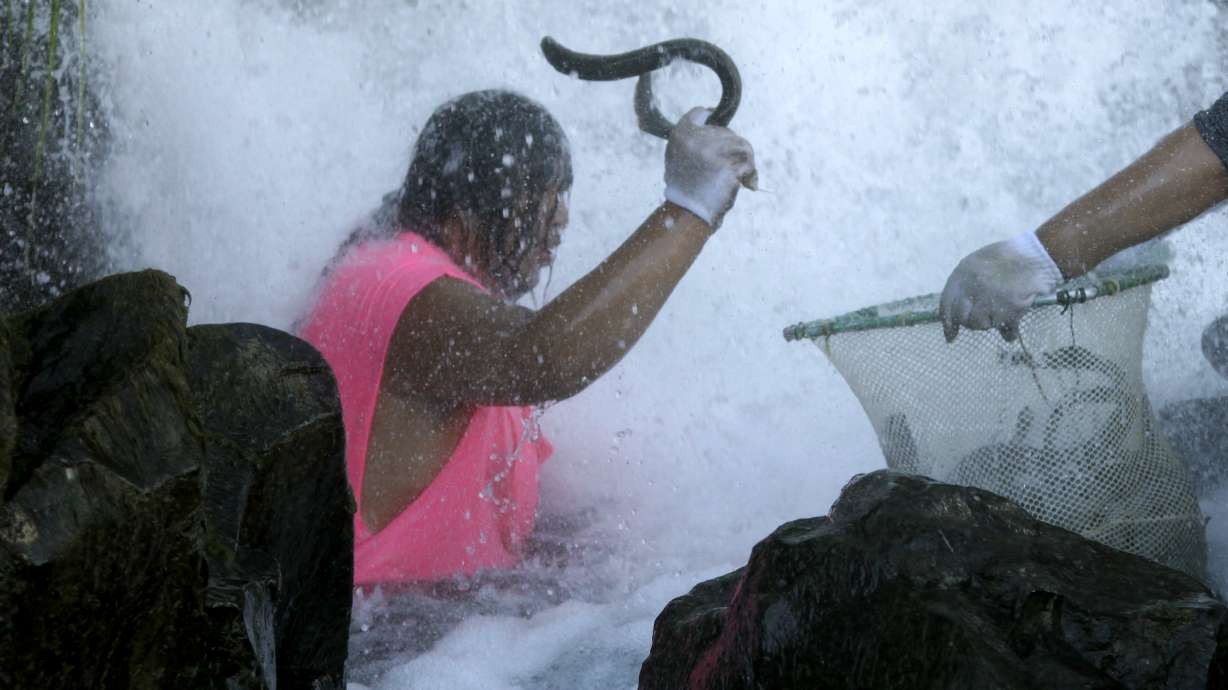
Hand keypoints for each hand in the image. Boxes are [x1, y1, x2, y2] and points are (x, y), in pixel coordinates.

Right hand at [664, 108, 756, 228]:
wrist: (688, 213)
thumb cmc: (685, 189)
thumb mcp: (677, 158)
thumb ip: (693, 140)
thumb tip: (716, 124)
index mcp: (680, 135)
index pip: (699, 114)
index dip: (710, 117)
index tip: (716, 128)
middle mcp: (694, 138)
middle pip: (725, 132)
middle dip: (730, 149)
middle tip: (723, 171)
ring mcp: (712, 150)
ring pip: (740, 144)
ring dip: (742, 162)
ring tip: (733, 178)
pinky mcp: (727, 164)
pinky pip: (748, 161)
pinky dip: (750, 173)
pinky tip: (744, 184)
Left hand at [939, 231, 1063, 342]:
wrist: (1038, 256)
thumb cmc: (1010, 258)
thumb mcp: (980, 263)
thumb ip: (967, 284)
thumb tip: (961, 311)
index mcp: (963, 273)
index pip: (946, 304)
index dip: (948, 323)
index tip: (950, 336)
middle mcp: (972, 287)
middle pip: (962, 318)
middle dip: (971, 322)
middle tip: (985, 317)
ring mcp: (990, 300)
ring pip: (980, 325)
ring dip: (990, 323)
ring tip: (1003, 310)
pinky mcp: (1008, 310)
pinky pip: (1005, 329)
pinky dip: (1009, 331)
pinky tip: (1013, 324)